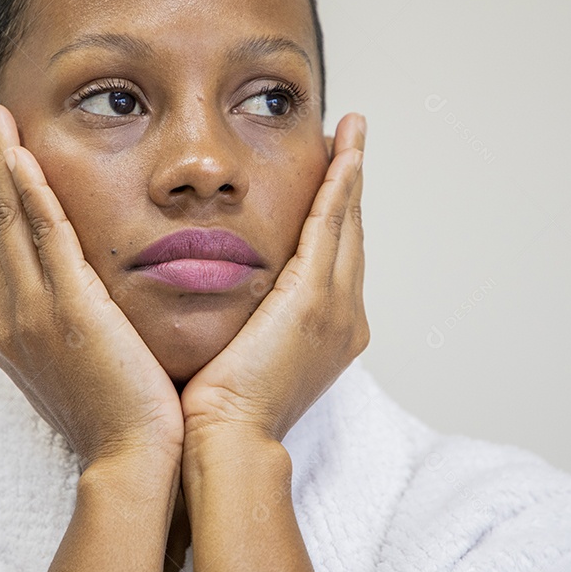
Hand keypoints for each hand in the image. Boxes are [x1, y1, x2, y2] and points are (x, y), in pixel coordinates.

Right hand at [0, 99, 183, 470]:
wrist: (134, 460)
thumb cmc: (121, 416)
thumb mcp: (83, 362)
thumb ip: (73, 322)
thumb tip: (82, 297)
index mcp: (12, 331)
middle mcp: (9, 318)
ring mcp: (31, 314)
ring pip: (7, 223)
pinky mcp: (66, 310)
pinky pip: (43, 237)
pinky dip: (30, 192)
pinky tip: (22, 154)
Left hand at [179, 112, 367, 446]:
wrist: (226, 438)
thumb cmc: (220, 408)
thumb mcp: (237, 353)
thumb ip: (242, 319)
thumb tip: (221, 297)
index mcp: (328, 332)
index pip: (332, 258)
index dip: (334, 214)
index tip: (330, 178)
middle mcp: (344, 316)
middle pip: (349, 234)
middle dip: (349, 185)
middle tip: (349, 141)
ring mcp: (336, 306)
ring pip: (345, 222)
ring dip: (349, 173)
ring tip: (350, 133)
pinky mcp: (315, 296)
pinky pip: (331, 224)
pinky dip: (340, 184)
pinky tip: (342, 151)